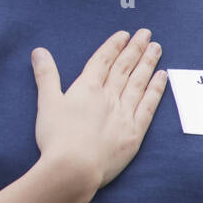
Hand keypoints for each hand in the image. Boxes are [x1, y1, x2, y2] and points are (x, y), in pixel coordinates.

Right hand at [31, 28, 166, 202]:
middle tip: (146, 33)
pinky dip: (156, 90)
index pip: (103, 61)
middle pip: (124, 67)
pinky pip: (148, 105)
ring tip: (156, 48)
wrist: (74, 168)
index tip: (124, 34)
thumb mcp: (47, 103)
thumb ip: (46, 75)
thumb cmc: (56, 138)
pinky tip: (162, 77)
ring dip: (148, 63)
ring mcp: (124, 114)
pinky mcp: (134, 132)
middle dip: (135, 48)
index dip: (114, 46)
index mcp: (87, 88)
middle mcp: (109, 97)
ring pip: (139, 82)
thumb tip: (39, 51)